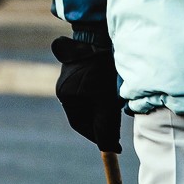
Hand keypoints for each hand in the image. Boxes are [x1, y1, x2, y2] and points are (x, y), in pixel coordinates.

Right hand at [52, 37, 121, 151]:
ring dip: (104, 108)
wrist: (101, 34)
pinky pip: (93, 87)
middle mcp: (65, 85)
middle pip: (85, 113)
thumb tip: (109, 148)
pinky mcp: (84, 65)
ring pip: (91, 100)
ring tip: (119, 108)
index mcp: (66, 95)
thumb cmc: (102, 67)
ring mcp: (73, 74)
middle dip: (101, 122)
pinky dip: (104, 94)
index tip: (112, 144)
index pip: (80, 124)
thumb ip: (105, 125)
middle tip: (118, 128)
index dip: (96, 136)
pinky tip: (116, 91)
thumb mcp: (105, 100)